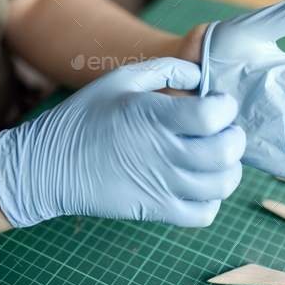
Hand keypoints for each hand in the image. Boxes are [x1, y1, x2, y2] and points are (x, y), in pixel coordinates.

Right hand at [0, 58, 245, 227]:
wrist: (48, 167)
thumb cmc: (85, 117)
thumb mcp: (120, 79)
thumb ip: (165, 69)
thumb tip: (201, 75)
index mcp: (153, 116)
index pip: (212, 115)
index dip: (226, 107)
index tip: (220, 104)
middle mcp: (162, 152)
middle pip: (225, 151)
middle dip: (236, 137)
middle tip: (226, 131)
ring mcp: (161, 186)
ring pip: (221, 185)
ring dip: (230, 169)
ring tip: (217, 158)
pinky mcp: (156, 211)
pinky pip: (203, 214)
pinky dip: (213, 200)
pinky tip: (201, 184)